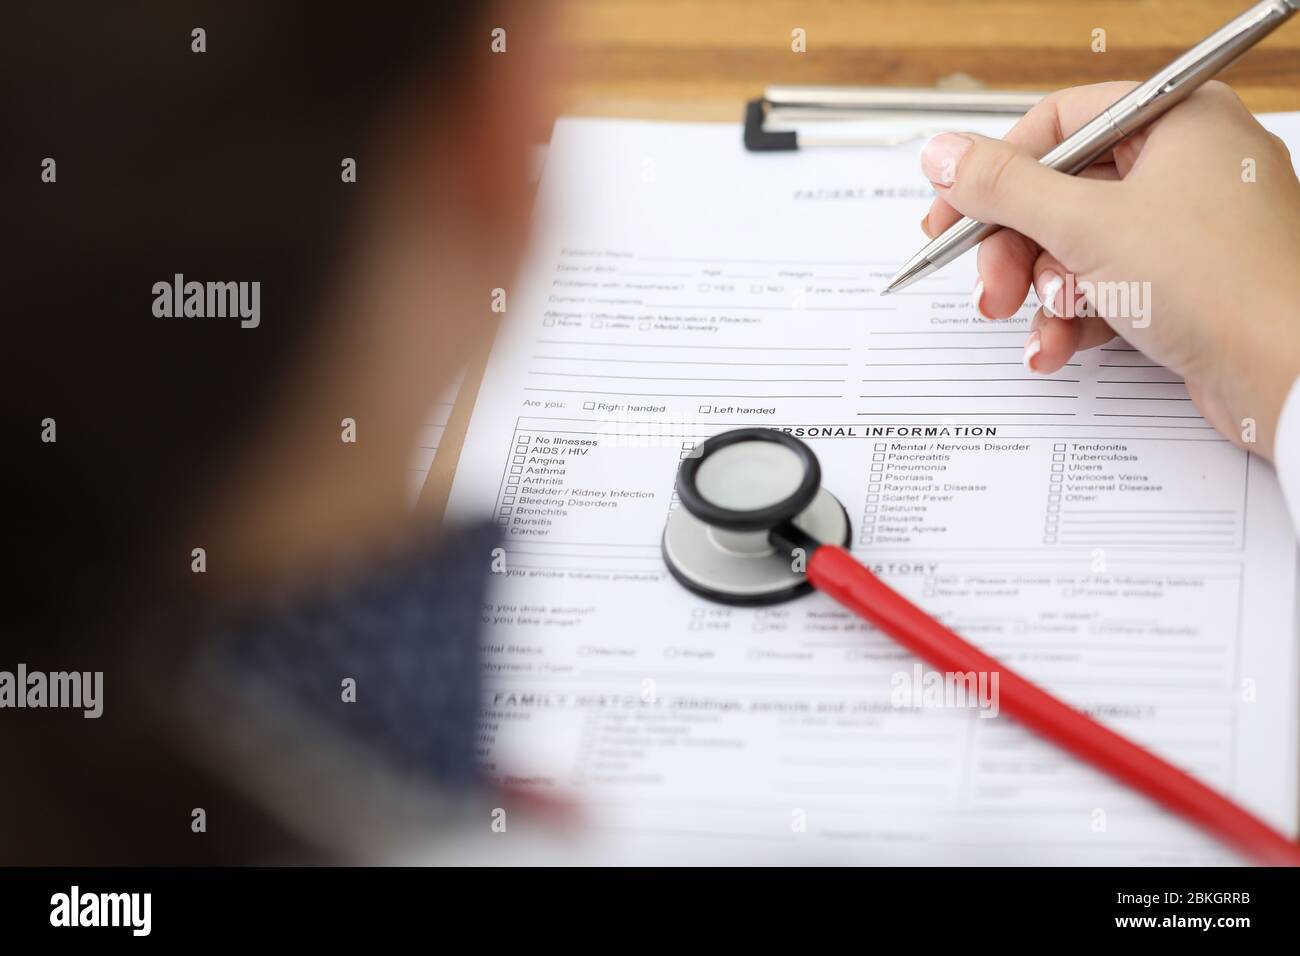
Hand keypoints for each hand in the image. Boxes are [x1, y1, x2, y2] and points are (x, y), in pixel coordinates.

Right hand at [919, 81, 1299, 459]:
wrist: (1291, 377)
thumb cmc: (1220, 285)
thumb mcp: (1085, 225)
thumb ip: (1003, 187)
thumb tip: (944, 155)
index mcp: (1176, 119)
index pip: (1057, 124)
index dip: (994, 173)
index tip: (948, 214)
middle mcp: (1186, 163)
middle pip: (1060, 193)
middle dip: (1016, 251)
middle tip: (992, 288)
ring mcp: (1188, 226)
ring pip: (1077, 247)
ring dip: (1044, 293)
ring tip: (1044, 324)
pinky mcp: (1185, 283)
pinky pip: (1107, 286)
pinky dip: (1076, 317)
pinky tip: (1060, 346)